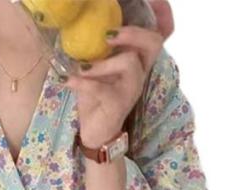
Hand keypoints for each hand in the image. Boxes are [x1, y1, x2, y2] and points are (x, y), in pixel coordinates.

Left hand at [62, 0, 173, 148]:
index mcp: (137, 59)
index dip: (162, 15)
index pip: (161, 34)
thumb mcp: (96, 67)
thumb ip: (97, 48)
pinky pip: (103, 89)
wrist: (94, 131)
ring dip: (102, 63)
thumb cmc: (96, 96)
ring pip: (129, 63)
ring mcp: (131, 88)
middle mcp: (140, 71)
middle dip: (133, 32)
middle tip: (108, 34)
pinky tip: (69, 80)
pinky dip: (83, 83)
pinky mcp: (118, 104)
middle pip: (153, 43)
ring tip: (82, 67)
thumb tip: (79, 20)